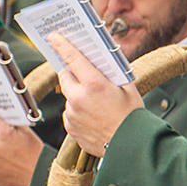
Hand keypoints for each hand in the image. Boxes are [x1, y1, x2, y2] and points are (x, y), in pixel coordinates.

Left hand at [53, 32, 142, 154]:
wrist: (131, 148)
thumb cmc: (133, 118)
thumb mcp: (128, 88)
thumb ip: (113, 73)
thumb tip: (102, 61)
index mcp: (94, 84)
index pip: (72, 58)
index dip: (62, 45)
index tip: (54, 37)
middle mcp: (79, 98)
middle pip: (65, 76)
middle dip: (73, 73)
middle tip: (86, 76)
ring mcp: (72, 114)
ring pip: (69, 96)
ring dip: (78, 95)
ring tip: (98, 105)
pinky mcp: (70, 127)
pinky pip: (70, 113)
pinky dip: (78, 111)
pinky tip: (94, 117)